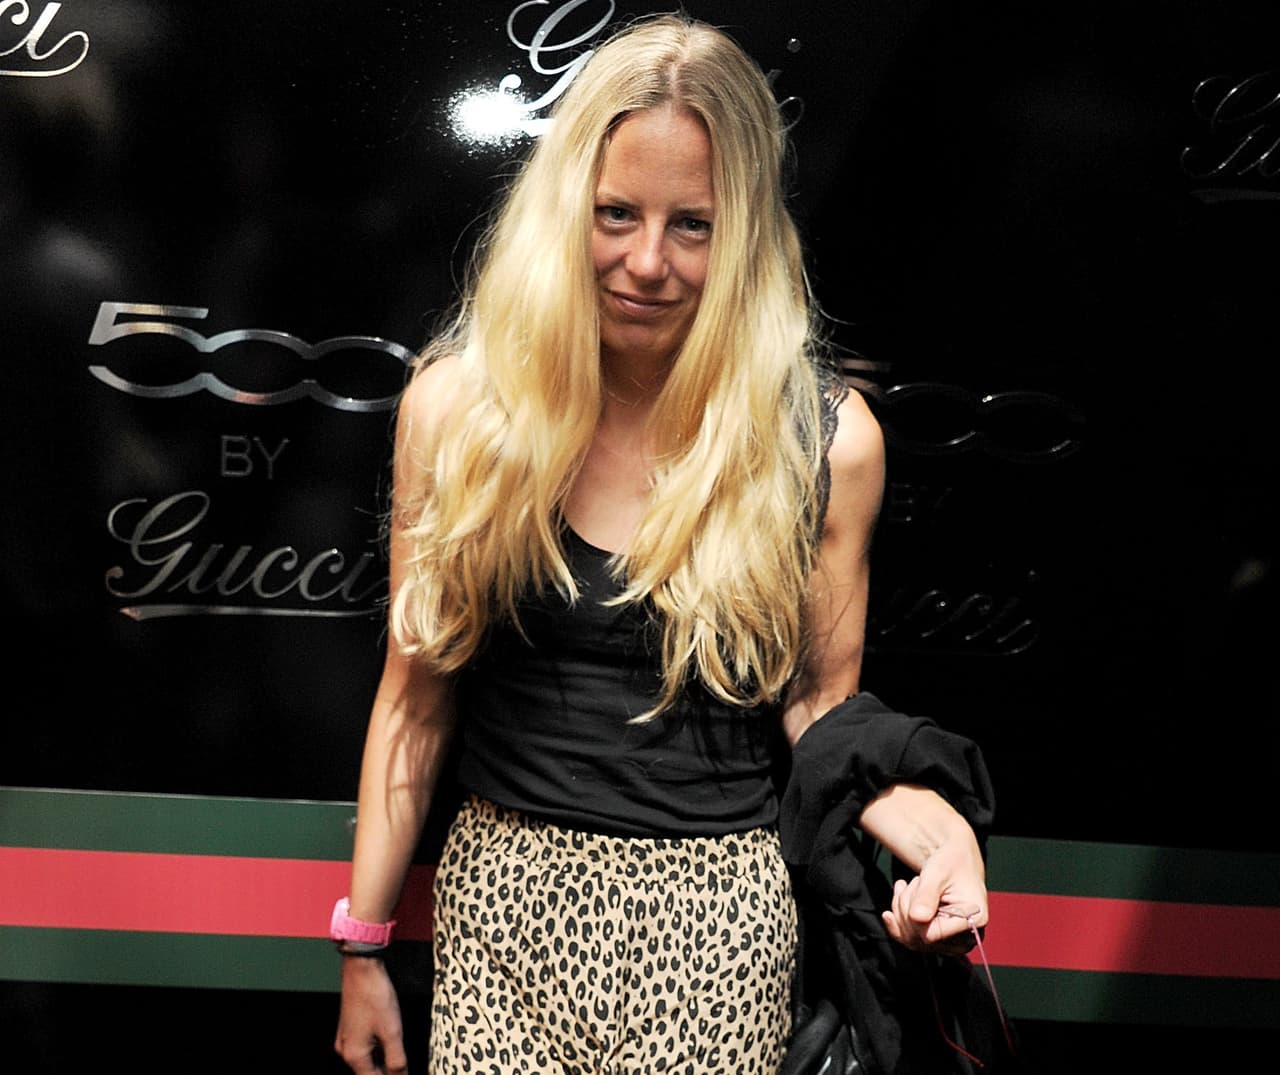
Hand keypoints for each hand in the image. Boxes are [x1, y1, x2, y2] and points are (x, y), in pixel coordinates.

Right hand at [334, 956, 407, 1074]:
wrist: (361, 968)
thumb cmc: (375, 996)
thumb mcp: (392, 1031)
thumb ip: (397, 1060)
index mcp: (354, 1055)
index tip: (405, 1073)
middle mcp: (346, 1049)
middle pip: (368, 1072)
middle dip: (387, 1072)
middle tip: (404, 1067)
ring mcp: (346, 1037)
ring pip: (366, 1060)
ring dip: (383, 1061)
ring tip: (400, 1058)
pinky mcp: (349, 1026)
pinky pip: (364, 1046)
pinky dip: (377, 1049)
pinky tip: (390, 1043)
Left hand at [880, 829, 987, 956]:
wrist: (955, 862)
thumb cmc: (951, 862)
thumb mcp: (938, 871)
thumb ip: (927, 894)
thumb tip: (918, 918)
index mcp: (974, 920)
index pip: (930, 934)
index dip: (913, 913)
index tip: (916, 885)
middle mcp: (966, 938)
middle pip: (919, 937)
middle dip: (905, 907)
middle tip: (913, 883)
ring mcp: (953, 943)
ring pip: (911, 939)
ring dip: (901, 909)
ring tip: (907, 887)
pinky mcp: (940, 942)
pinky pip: (910, 939)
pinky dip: (899, 917)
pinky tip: (899, 898)